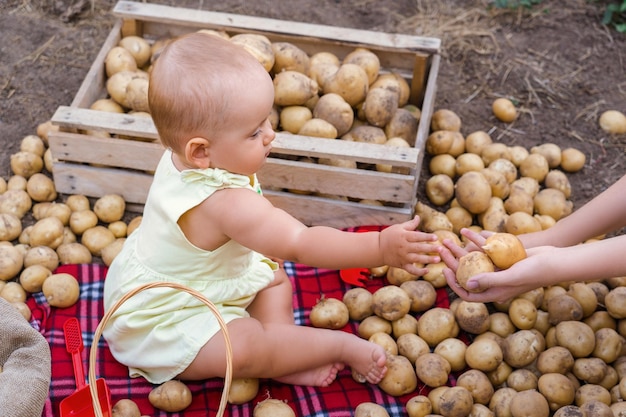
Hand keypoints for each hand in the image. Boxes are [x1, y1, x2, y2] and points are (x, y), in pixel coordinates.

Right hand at [380, 216, 440, 275]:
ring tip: (438, 260)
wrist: (377, 248)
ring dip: (428, 260)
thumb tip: (418, 217)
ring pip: (417, 259)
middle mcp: (403, 247)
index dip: (426, 237)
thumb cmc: (389, 236)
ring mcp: (403, 257)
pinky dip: (419, 272)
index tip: (436, 237)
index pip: (417, 236)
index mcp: (403, 236)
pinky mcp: (401, 265)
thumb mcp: (398, 228)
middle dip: (430, 249)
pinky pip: (411, 270)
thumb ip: (410, 224)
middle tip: (440, 249)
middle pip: (419, 248)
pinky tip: (427, 270)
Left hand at [439, 237, 553, 302]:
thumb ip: (489, 280)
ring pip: (474, 259)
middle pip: (468, 273)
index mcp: (495, 292)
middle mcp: (494, 282)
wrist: (555, 260)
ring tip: (450, 238)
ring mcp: (499, 269)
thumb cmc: (535, 273)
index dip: (454, 284)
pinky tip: (468, 232)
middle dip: (453, 262)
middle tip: (441, 249)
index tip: (445, 271)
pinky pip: (486, 249)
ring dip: (461, 248)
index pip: (468, 293)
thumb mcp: (510, 277)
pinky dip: (478, 241)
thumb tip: (466, 283)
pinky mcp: (504, 257)